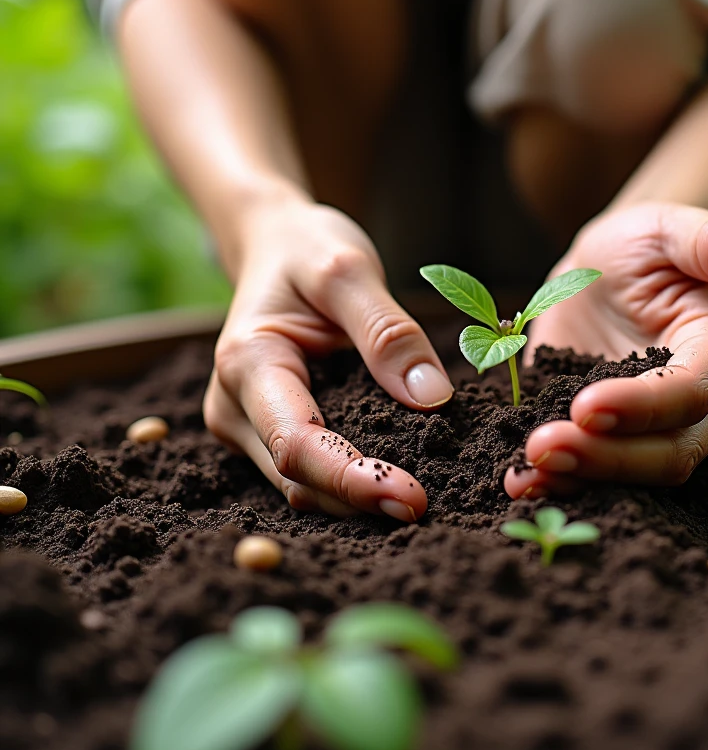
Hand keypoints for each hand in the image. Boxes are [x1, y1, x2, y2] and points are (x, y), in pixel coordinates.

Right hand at [204, 197, 453, 519]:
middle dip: (361, 500)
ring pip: (302, 486)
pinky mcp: (268, 430)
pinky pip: (310, 470)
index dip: (354, 479)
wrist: (275, 243)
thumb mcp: (348, 270)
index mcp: (247, 364)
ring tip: (425, 497)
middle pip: (297, 479)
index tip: (413, 497)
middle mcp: (233, 406)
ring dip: (358, 498)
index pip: (298, 445)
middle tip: (432, 507)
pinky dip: (352, 480)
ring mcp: (246, 425)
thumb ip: (387, 331)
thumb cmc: (306, 248)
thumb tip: (432, 399)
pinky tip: (398, 478)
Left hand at [504, 203, 707, 497]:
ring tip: (523, 476)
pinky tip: (520, 481)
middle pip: (672, 451)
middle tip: (541, 448)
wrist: (607, 273)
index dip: (642, 406)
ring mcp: (672, 431)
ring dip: (582, 479)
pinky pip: (605, 475)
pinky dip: (564, 482)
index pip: (692, 392)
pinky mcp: (630, 444)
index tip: (585, 405)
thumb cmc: (642, 245)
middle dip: (606, 456)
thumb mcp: (666, 228)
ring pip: (640, 475)